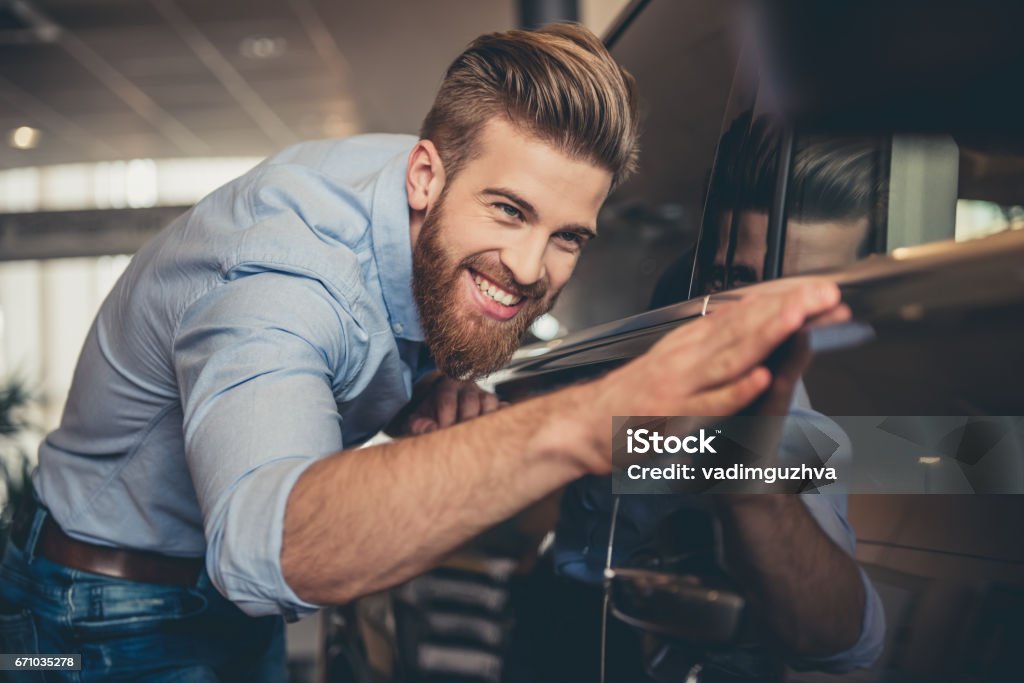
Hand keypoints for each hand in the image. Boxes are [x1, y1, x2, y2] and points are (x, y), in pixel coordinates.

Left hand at [388, 372, 501, 435]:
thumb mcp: (420, 418)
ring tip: (476, 437)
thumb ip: (418, 425)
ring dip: (483, 420)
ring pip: (490, 402)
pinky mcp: (498, 405)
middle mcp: (468, 387)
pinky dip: (502, 419)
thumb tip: (431, 429)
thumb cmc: (431, 416)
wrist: (445, 410)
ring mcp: (485, 395)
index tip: (442, 433)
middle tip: (459, 440)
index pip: (447, 400)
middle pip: (470, 401)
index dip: (444, 419)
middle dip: (464, 421)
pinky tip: (495, 434)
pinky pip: (504, 409)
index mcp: (446, 386)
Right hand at [583, 278, 843, 473]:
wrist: (586, 424)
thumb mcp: (674, 359)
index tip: (822, 291)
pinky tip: (759, 379)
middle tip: (826, 294)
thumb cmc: (632, 397)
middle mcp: (688, 355)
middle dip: (787, 309)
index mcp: (691, 341)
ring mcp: (682, 384)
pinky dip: (735, 391)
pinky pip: (710, 403)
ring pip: (731, 356)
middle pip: (744, 327)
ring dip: (766, 335)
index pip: (746, 313)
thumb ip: (710, 343)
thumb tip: (743, 318)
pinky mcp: (674, 415)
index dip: (785, 301)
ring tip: (799, 318)